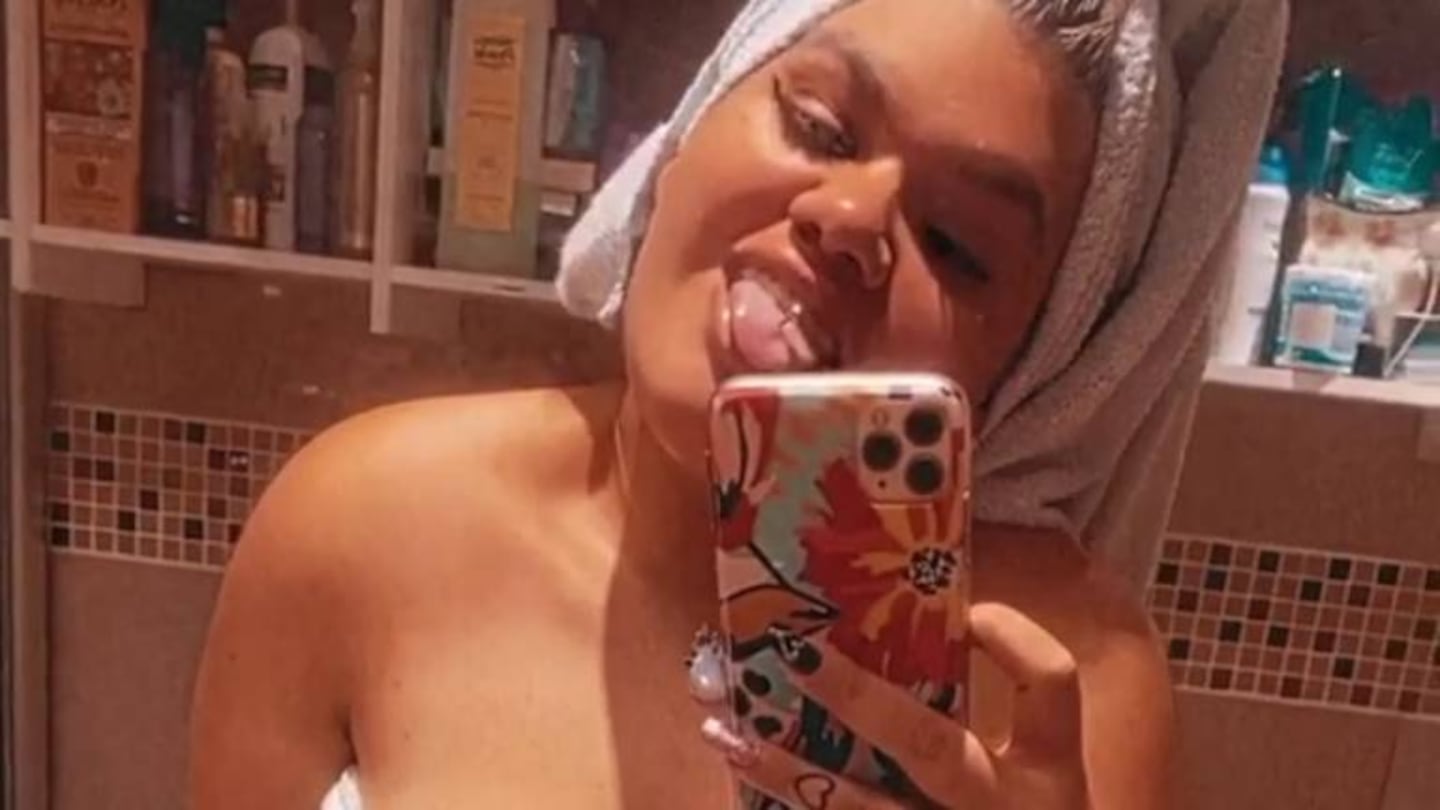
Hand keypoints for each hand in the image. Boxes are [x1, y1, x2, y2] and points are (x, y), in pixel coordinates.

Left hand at [698, 603, 1089, 808]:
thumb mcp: (1035, 790)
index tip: (969, 609)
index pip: (1053, 685)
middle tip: (794, 652)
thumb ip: (994, 731)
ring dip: (787, 771)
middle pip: (931, 745)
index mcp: (1052, 775)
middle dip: (856, 697)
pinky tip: (746, 794)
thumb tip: (912, 639)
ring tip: (727, 735)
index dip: (1014, 638)